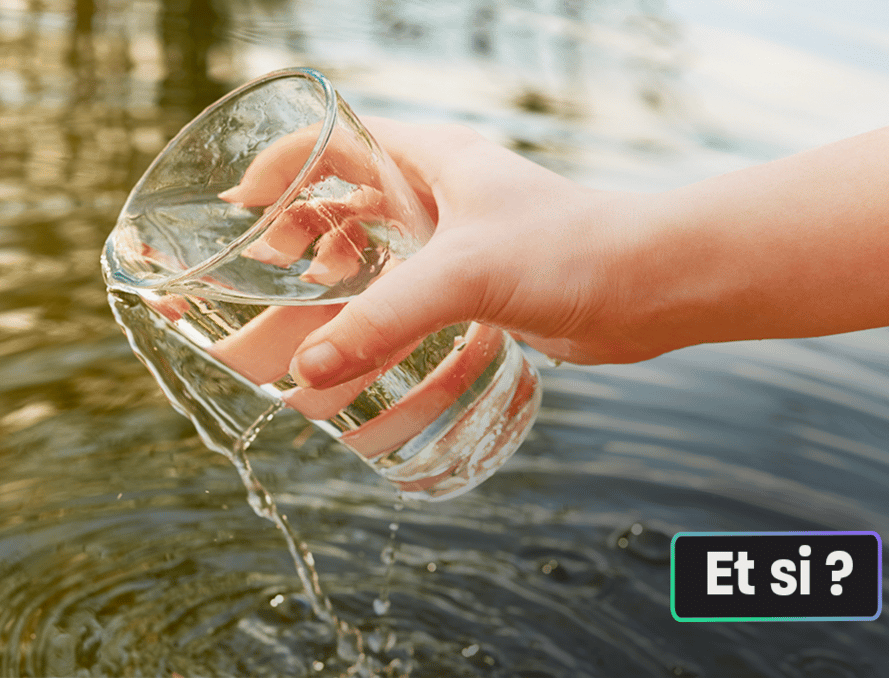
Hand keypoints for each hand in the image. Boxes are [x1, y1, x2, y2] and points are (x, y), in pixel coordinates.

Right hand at [286, 118, 650, 388]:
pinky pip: (407, 291)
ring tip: (293, 314)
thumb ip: (383, 320)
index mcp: (431, 158)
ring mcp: (458, 237)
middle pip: (345, 194)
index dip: (280, 164)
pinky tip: (355, 345)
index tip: (238, 207)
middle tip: (258, 271)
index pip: (335, 137)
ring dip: (334, 276)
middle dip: (297, 229)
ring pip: (376, 247)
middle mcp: (439, 191)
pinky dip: (374, 311)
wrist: (651, 286)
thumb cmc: (570, 251)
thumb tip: (308, 369)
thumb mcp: (465, 275)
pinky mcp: (477, 283)